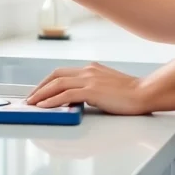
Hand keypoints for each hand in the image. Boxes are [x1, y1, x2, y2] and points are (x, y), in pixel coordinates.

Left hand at [26, 63, 150, 114]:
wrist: (144, 93)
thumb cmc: (130, 93)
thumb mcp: (107, 86)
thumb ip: (92, 88)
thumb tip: (79, 98)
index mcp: (91, 69)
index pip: (63, 72)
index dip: (48, 82)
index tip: (39, 91)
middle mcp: (88, 71)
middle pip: (56, 75)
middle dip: (40, 87)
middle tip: (30, 98)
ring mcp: (90, 79)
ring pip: (57, 84)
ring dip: (41, 94)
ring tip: (32, 103)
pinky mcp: (92, 91)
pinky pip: (65, 95)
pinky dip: (52, 100)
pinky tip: (44, 106)